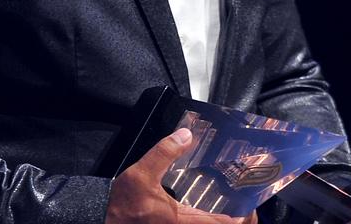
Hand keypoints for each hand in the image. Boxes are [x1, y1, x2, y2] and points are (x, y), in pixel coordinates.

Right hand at [107, 128, 260, 223]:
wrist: (99, 217)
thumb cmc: (119, 203)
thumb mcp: (141, 173)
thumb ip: (164, 152)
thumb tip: (184, 134)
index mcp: (179, 221)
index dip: (242, 219)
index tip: (251, 208)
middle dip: (238, 222)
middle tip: (248, 209)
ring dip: (222, 223)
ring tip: (235, 211)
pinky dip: (208, 221)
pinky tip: (209, 211)